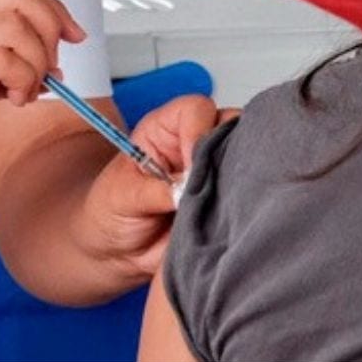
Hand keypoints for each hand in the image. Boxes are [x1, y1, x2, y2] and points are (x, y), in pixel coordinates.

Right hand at [0, 0, 85, 176]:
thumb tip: (47, 64)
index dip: (52, 7)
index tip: (71, 34)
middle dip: (52, 30)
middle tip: (53, 65)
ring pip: (18, 30)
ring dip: (37, 64)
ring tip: (25, 91)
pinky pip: (6, 61)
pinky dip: (22, 81)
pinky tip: (11, 99)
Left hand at [73, 96, 235, 279]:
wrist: (118, 252)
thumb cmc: (111, 212)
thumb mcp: (124, 197)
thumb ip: (157, 190)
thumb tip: (188, 188)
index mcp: (166, 129)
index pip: (196, 110)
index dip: (200, 131)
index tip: (192, 164)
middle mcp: (196, 144)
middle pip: (232, 127)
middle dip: (229, 153)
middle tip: (213, 187)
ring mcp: (216, 171)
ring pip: (248, 160)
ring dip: (238, 181)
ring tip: (219, 208)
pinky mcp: (228, 200)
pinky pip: (249, 196)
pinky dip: (245, 207)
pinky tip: (230, 222)